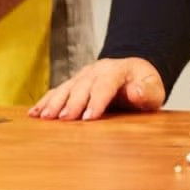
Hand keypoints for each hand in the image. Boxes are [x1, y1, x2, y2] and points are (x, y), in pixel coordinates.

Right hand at [31, 58, 166, 120]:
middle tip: (64, 119)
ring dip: (55, 102)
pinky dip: (45, 101)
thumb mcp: (155, 90)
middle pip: (83, 86)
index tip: (90, 116)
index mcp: (118, 70)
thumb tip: (136, 91)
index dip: (98, 100)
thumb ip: (148, 92)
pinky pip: (57, 91)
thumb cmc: (144, 86)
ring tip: (45, 117)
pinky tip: (35, 113)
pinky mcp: (74, 83)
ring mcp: (83, 75)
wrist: (133, 73)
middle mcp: (97, 70)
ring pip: (67, 88)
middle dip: (73, 103)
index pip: (106, 84)